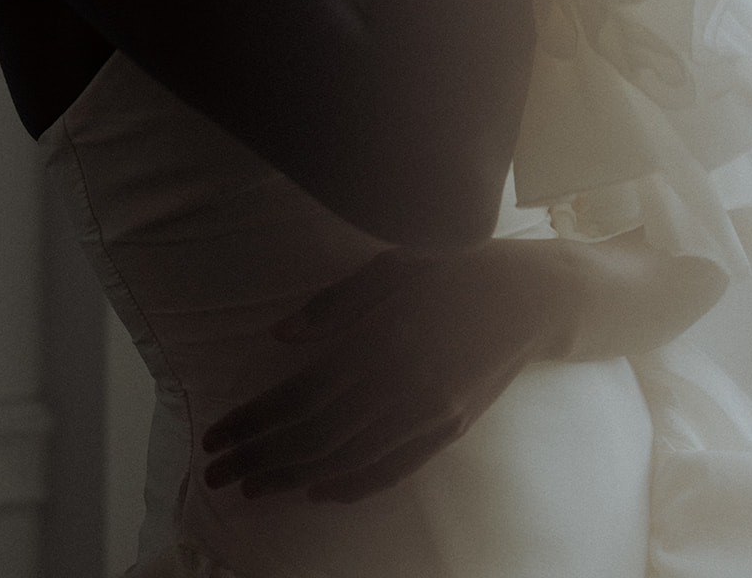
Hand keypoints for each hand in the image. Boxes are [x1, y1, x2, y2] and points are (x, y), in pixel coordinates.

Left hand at [201, 240, 573, 503]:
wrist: (537, 298)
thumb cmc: (461, 266)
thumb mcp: (397, 262)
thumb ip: (337, 303)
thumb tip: (280, 336)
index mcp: (383, 337)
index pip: (301, 394)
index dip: (254, 420)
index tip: (215, 435)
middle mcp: (403, 384)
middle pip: (316, 436)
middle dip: (260, 459)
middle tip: (216, 475)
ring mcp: (428, 413)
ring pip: (348, 460)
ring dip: (294, 478)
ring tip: (254, 489)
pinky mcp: (449, 429)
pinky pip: (392, 470)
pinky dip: (351, 484)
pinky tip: (319, 489)